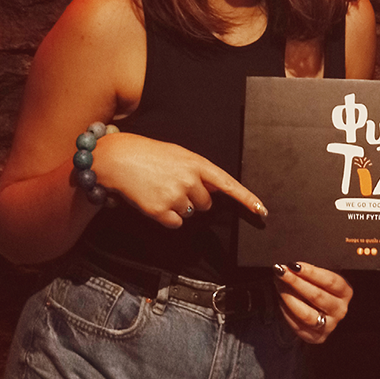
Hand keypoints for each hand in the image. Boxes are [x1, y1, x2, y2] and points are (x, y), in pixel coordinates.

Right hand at [92, 131, 266, 228]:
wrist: (118, 158)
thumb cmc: (149, 154)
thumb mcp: (179, 155)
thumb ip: (199, 171)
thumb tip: (215, 191)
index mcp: (197, 163)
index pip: (228, 183)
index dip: (246, 198)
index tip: (261, 210)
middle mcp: (189, 180)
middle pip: (207, 203)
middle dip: (195, 198)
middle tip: (174, 184)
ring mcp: (175, 196)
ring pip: (190, 213)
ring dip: (179, 206)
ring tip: (161, 189)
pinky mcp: (160, 210)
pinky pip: (175, 223)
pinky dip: (167, 217)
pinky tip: (155, 201)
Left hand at [272, 262, 351, 343]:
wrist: (319, 310)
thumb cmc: (318, 286)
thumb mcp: (320, 277)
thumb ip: (309, 272)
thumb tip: (289, 266)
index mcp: (345, 291)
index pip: (329, 280)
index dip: (310, 272)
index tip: (293, 265)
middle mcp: (340, 310)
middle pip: (317, 296)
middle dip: (296, 282)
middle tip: (280, 271)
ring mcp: (329, 326)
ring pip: (306, 314)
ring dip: (289, 297)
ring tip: (278, 284)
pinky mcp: (317, 337)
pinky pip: (298, 325)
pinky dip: (286, 311)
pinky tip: (279, 299)